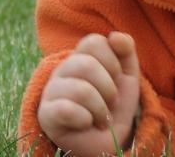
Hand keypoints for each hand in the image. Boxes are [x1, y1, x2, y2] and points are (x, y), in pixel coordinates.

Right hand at [37, 32, 140, 156]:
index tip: (117, 78)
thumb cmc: (115, 104)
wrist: (109, 139)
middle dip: (109, 87)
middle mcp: (62, 70)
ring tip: (102, 118)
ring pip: (80, 89)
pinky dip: (85, 119)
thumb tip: (114, 36)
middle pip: (86, 64)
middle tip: (112, 102)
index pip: (93, 42)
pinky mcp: (45, 115)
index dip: (112, 61)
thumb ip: (126, 51)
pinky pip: (66, 109)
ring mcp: (51, 91)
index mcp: (81, 57)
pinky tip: (86, 124)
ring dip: (100, 108)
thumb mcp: (128, 75)